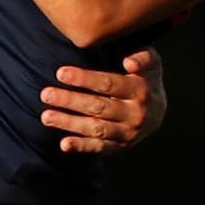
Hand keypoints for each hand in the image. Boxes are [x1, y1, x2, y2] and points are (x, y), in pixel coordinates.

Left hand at [40, 47, 166, 153]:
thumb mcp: (151, 62)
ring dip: (70, 123)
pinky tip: (64, 144)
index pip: (108, 83)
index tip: (60, 73)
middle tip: (45, 94)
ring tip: (46, 117)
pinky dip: (82, 146)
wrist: (158, 111)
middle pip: (98, 107)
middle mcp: (135, 114)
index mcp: (140, 90)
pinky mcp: (120, 146)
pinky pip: (100, 147)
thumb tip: (129, 63)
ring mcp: (127, 132)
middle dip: (70, 100)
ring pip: (96, 128)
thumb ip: (142, 57)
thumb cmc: (145, 78)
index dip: (84, 79)